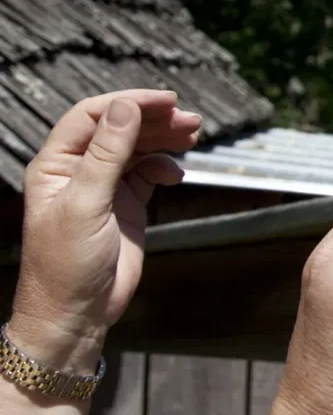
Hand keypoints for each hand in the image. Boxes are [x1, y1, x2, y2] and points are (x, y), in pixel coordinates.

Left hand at [10, 90, 199, 372]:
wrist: (75, 313)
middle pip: (119, 128)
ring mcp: (103, 188)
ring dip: (163, 139)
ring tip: (193, 135)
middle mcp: (77, 170)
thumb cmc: (66, 263)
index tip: (166, 101)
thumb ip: (106, 154)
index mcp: (56, 165)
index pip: (92, 116)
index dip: (128, 103)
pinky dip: (165, 167)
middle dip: (153, 120)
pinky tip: (177, 174)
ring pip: (136, 148)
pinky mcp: (125, 205)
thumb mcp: (86, 204)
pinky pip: (147, 173)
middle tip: (190, 120)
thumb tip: (126, 108)